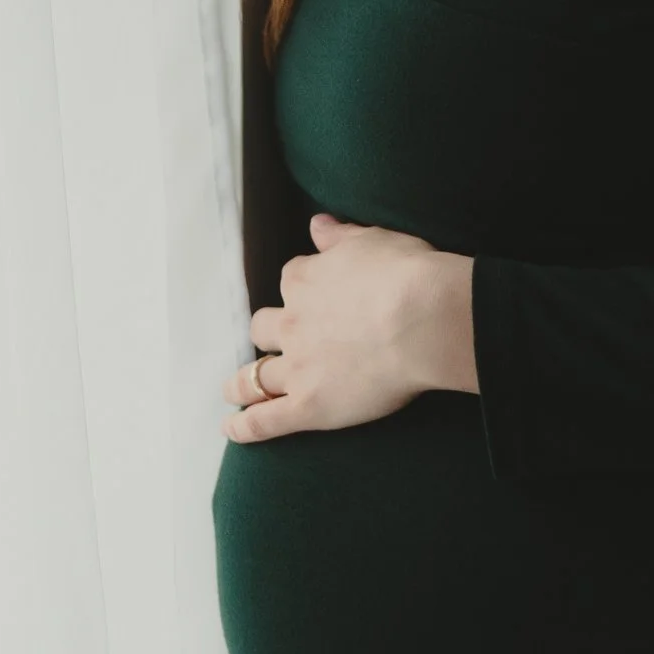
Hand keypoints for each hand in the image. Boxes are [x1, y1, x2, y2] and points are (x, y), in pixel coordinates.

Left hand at [221, 212, 477, 443]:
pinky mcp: (307, 405)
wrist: (423, 318)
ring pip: (255, 376)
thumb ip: (339, 236)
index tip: (309, 295)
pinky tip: (230, 428)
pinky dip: (244, 426)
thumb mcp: (371, 241)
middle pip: (264, 328)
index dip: (300, 290)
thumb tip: (317, 225)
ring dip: (241, 382)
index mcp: (305, 280)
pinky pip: (264, 420)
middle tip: (270, 342)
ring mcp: (297, 367)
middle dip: (265, 334)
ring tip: (233, 389)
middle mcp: (292, 322)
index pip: (291, 281)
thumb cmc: (406, 274)